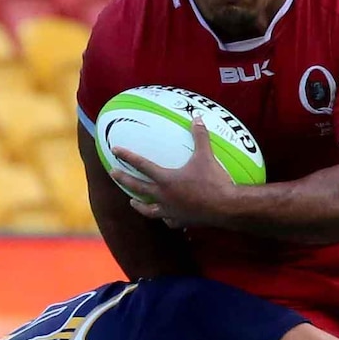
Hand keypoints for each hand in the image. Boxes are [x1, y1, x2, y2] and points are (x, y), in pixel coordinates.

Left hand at [111, 116, 237, 227]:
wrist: (225, 207)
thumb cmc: (214, 182)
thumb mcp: (206, 156)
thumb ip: (200, 136)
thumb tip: (196, 118)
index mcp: (166, 180)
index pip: (141, 165)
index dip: (127, 156)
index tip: (115, 150)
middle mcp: (164, 196)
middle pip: (138, 187)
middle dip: (123, 179)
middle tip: (113, 174)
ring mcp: (171, 211)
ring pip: (148, 209)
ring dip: (139, 205)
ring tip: (132, 201)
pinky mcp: (181, 221)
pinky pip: (169, 221)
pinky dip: (165, 218)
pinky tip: (165, 217)